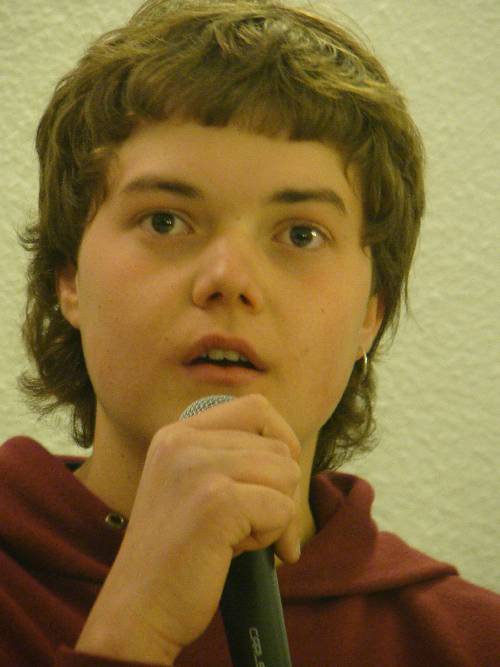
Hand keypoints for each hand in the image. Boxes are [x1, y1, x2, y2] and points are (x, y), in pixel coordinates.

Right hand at [76, 394, 301, 664]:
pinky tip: (237, 552)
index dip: (281, 440)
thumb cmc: (177, 553)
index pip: (255, 407)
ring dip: (277, 515)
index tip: (277, 480)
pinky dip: (274, 537)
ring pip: (285, 474)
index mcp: (176, 434)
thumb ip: (229, 458)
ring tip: (239, 538)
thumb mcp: (192, 486)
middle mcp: (182, 442)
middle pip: (277, 446)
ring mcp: (197, 469)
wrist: (138, 611)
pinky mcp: (216, 502)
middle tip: (257, 527)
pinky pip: (282, 509)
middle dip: (281, 491)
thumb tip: (291, 452)